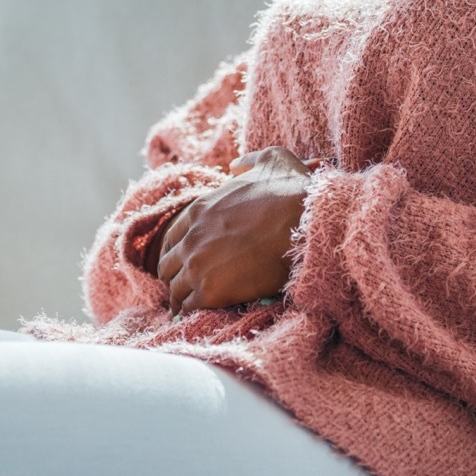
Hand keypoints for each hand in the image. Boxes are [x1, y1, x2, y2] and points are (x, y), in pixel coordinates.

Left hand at [157, 147, 319, 315]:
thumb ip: (249, 162)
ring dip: (182, 298)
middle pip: (168, 265)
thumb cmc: (294, 192)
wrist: (307, 224)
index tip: (186, 261)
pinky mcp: (211, 290)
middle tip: (187, 287)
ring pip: (175, 289)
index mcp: (200, 209)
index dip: (178, 251)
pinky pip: (189, 307)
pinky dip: (192, 312)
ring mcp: (198, 265)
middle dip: (175, 276)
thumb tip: (236, 165)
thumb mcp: (272, 160)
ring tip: (189, 307)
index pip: (172, 237)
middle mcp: (192, 237)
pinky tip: (200, 315)